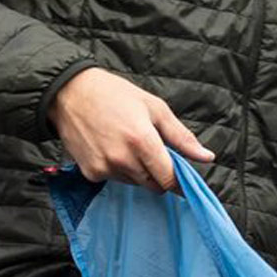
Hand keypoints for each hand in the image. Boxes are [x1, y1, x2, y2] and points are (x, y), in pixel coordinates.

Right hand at [50, 67, 213, 191]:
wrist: (69, 93)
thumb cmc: (115, 95)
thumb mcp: (155, 108)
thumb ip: (182, 137)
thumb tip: (207, 158)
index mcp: (143, 141)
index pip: (169, 179)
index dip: (180, 183)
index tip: (183, 181)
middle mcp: (123, 159)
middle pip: (154, 184)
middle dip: (159, 173)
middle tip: (151, 151)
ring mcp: (105, 167)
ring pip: (135, 182)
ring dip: (138, 171)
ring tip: (127, 144)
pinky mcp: (90, 172)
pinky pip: (114, 179)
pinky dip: (118, 170)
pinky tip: (110, 148)